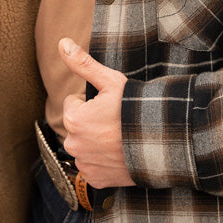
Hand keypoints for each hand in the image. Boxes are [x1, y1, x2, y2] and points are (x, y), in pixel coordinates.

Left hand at [59, 38, 134, 188]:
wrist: (160, 143)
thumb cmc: (134, 109)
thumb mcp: (110, 81)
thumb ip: (83, 63)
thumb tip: (62, 42)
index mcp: (73, 118)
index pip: (74, 104)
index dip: (92, 102)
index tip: (109, 106)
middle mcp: (73, 144)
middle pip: (78, 126)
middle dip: (92, 123)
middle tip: (115, 121)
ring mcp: (84, 164)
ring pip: (85, 146)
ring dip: (96, 142)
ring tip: (119, 137)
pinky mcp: (95, 180)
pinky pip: (93, 166)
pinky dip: (103, 161)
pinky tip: (119, 153)